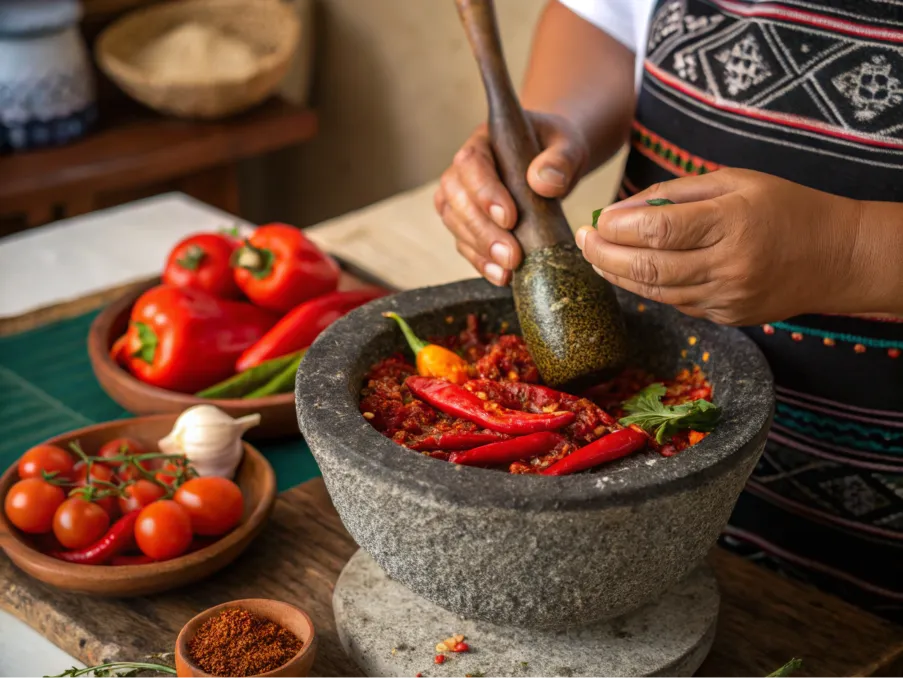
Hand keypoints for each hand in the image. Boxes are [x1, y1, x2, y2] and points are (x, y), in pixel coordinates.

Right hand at [434, 112, 588, 285]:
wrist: (554, 163)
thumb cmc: (557, 150)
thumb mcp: (568, 146)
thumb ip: (561, 159)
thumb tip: (543, 183)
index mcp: (484, 142)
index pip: (471, 164)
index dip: (484, 193)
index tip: (509, 218)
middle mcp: (464, 170)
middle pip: (456, 199)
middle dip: (482, 231)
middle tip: (511, 255)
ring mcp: (461, 198)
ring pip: (456, 224)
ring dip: (479, 250)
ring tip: (508, 269)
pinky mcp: (467, 223)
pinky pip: (464, 244)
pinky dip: (480, 262)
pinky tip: (501, 276)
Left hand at [576, 168, 864, 325]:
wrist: (836, 256)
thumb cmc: (783, 207)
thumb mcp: (734, 181)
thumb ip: (674, 193)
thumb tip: (620, 211)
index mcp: (732, 221)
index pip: (658, 230)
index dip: (618, 227)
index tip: (595, 219)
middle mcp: (729, 265)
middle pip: (647, 267)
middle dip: (604, 255)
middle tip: (582, 241)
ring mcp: (727, 297)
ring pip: (655, 291)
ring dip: (617, 275)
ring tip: (597, 255)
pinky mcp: (726, 318)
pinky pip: (675, 303)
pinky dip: (647, 287)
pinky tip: (632, 272)